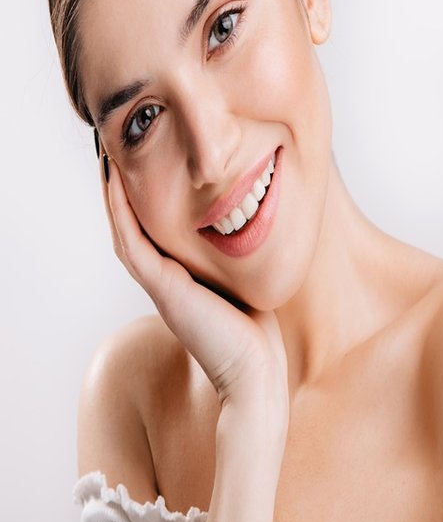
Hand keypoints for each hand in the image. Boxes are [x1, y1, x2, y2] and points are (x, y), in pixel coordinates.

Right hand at [97, 147, 288, 425]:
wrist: (255, 372)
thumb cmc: (255, 330)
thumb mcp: (243, 278)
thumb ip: (236, 255)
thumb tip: (254, 222)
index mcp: (178, 275)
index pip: (151, 228)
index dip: (141, 196)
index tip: (141, 160)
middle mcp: (163, 278)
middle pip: (131, 225)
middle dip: (121, 188)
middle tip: (112, 150)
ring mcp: (160, 284)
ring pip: (124, 231)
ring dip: (113, 195)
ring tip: (107, 157)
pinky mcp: (163, 289)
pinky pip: (132, 244)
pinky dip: (121, 213)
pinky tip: (115, 184)